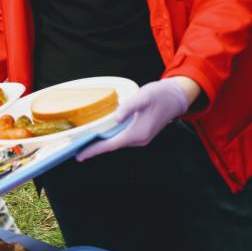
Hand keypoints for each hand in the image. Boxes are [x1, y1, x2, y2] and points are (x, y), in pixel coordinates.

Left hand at [76, 79, 191, 161]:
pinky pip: (121, 139)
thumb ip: (129, 107)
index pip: (111, 145)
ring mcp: (141, 138)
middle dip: (94, 149)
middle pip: (112, 147)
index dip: (94, 150)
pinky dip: (108, 140)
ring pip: (116, 143)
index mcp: (138, 133)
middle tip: (75, 150)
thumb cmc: (159, 95)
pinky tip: (99, 137)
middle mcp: (139, 139)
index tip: (80, 155)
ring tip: (83, 145)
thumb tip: (116, 118)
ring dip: (100, 145)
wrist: (176, 97)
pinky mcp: (141, 133)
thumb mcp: (143, 97)